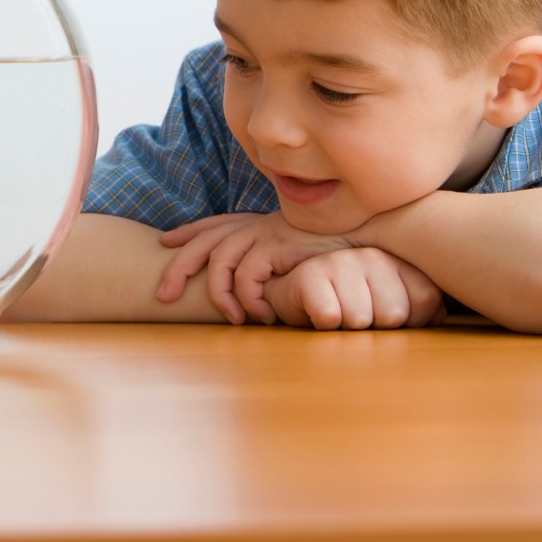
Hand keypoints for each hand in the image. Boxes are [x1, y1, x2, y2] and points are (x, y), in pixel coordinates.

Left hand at [157, 212, 349, 323]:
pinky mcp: (282, 244)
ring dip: (219, 294)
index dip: (188, 232)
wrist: (377, 233)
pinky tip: (260, 315)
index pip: (216, 224)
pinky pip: (249, 273)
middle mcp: (259, 224)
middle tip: (163, 296)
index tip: (165, 241)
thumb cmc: (341, 249)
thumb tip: (260, 286)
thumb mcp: (301, 251)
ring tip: (232, 318)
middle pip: (206, 240)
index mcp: (261, 222)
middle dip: (179, 266)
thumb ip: (278, 260)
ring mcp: (269, 232)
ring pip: (221, 259)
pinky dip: (249, 297)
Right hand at [261, 246, 446, 329]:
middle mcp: (372, 256)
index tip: (385, 314)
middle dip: (377, 327)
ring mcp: (340, 262)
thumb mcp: (389, 300)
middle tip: (357, 315)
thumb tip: (438, 315)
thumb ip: (420, 304)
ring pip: (361, 319)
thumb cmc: (346, 302)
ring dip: (347, 328)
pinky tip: (317, 312)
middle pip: (394, 315)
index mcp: (397, 260)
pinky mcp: (310, 276)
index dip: (409, 321)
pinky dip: (323, 325)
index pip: (426, 301)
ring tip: (338, 312)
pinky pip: (330, 318)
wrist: (290, 291)